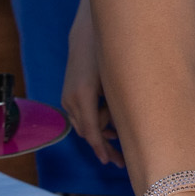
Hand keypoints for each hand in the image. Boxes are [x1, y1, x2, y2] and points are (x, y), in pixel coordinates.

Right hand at [62, 0, 119, 165]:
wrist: (88, 33)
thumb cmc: (108, 54)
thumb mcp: (115, 81)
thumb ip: (118, 105)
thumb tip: (126, 129)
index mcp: (83, 96)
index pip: (91, 132)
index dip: (102, 150)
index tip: (113, 163)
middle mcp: (72, 99)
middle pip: (87, 133)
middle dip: (104, 147)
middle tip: (121, 161)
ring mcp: (68, 96)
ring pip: (84, 126)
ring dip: (100, 135)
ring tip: (119, 145)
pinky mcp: (70, 93)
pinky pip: (82, 116)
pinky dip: (95, 123)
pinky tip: (111, 127)